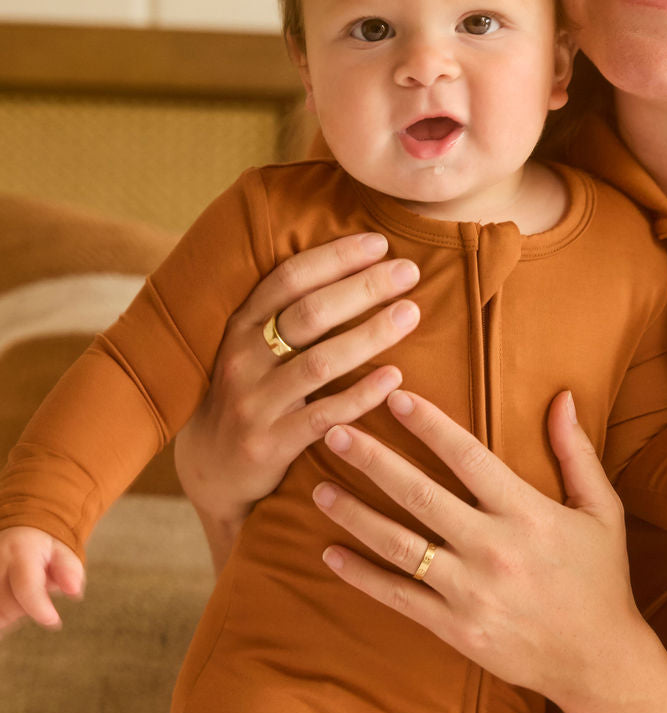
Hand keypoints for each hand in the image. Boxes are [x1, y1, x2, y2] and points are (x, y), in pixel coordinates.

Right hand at [0, 526, 83, 632]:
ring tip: (18, 594)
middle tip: (34, 594)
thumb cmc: (42, 550)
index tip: (53, 620)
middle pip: (6, 605)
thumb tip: (73, 591)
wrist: (14, 535)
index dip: (39, 609)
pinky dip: (1, 614)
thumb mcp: (62, 554)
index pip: (26, 587)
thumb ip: (69, 571)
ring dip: (7, 613)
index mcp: (20, 551)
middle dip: (23, 608)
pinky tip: (7, 601)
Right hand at [174, 233, 421, 534]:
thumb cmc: (247, 395)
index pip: (289, 279)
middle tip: (409, 272)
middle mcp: (244, 359)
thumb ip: (286, 314)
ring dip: (369, 335)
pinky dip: (361, 395)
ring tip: (411, 314)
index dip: (335, 258)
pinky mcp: (271, 444)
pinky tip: (394, 377)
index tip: (379, 243)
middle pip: (309, 314)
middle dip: (362, 288)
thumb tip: (350, 268)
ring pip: (320, 362)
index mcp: (241, 327)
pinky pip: (323, 416)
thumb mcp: (251, 349)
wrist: (209, 469)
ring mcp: (256, 403)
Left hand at [310, 389, 645, 710]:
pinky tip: (330, 553)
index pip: (467, 457)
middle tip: (333, 431)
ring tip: (319, 489)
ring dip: (354, 514)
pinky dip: (361, 575)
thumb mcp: (602, 511)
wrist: (601, 662)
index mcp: (527, 513)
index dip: (429, 425)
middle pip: (419, 494)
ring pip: (398, 545)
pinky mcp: (455, 628)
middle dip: (372, 459)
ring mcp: (470, 591)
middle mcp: (493, 549)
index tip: (394, 397)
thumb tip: (561, 397)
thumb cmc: (601, 580)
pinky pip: (398, 597)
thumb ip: (576, 453)